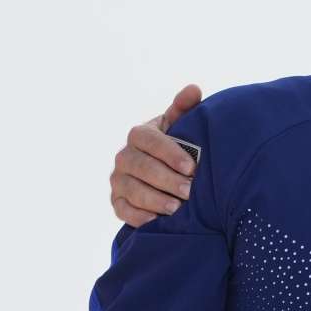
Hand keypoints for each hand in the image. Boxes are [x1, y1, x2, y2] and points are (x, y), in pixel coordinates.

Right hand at [110, 84, 203, 225]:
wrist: (169, 172)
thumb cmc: (179, 145)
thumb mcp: (182, 127)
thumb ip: (185, 109)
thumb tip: (193, 88)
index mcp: (140, 135)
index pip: (147, 140)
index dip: (168, 152)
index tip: (192, 166)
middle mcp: (125, 156)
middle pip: (139, 167)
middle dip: (165, 179)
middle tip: (189, 191)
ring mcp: (118, 180)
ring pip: (131, 189)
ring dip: (154, 199)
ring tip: (177, 208)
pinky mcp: (117, 201)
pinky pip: (122, 210)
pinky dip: (138, 216)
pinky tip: (156, 221)